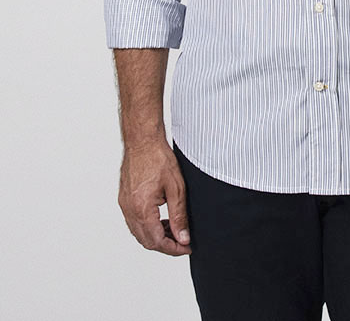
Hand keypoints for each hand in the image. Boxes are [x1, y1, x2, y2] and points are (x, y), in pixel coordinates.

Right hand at [118, 138, 191, 255]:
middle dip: (166, 245)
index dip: (174, 248)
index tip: (186, 247)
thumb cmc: (158, 158)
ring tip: (174, 229)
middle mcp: (129, 210)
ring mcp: (124, 205)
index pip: (157, 241)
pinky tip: (160, 219)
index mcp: (142, 209)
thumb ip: (179, 216)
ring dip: (156, 236)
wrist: (142, 140)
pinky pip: (134, 221)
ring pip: (139, 233)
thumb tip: (183, 238)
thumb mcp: (176, 188)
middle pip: (146, 241)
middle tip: (183, 240)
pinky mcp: (124, 199)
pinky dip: (147, 226)